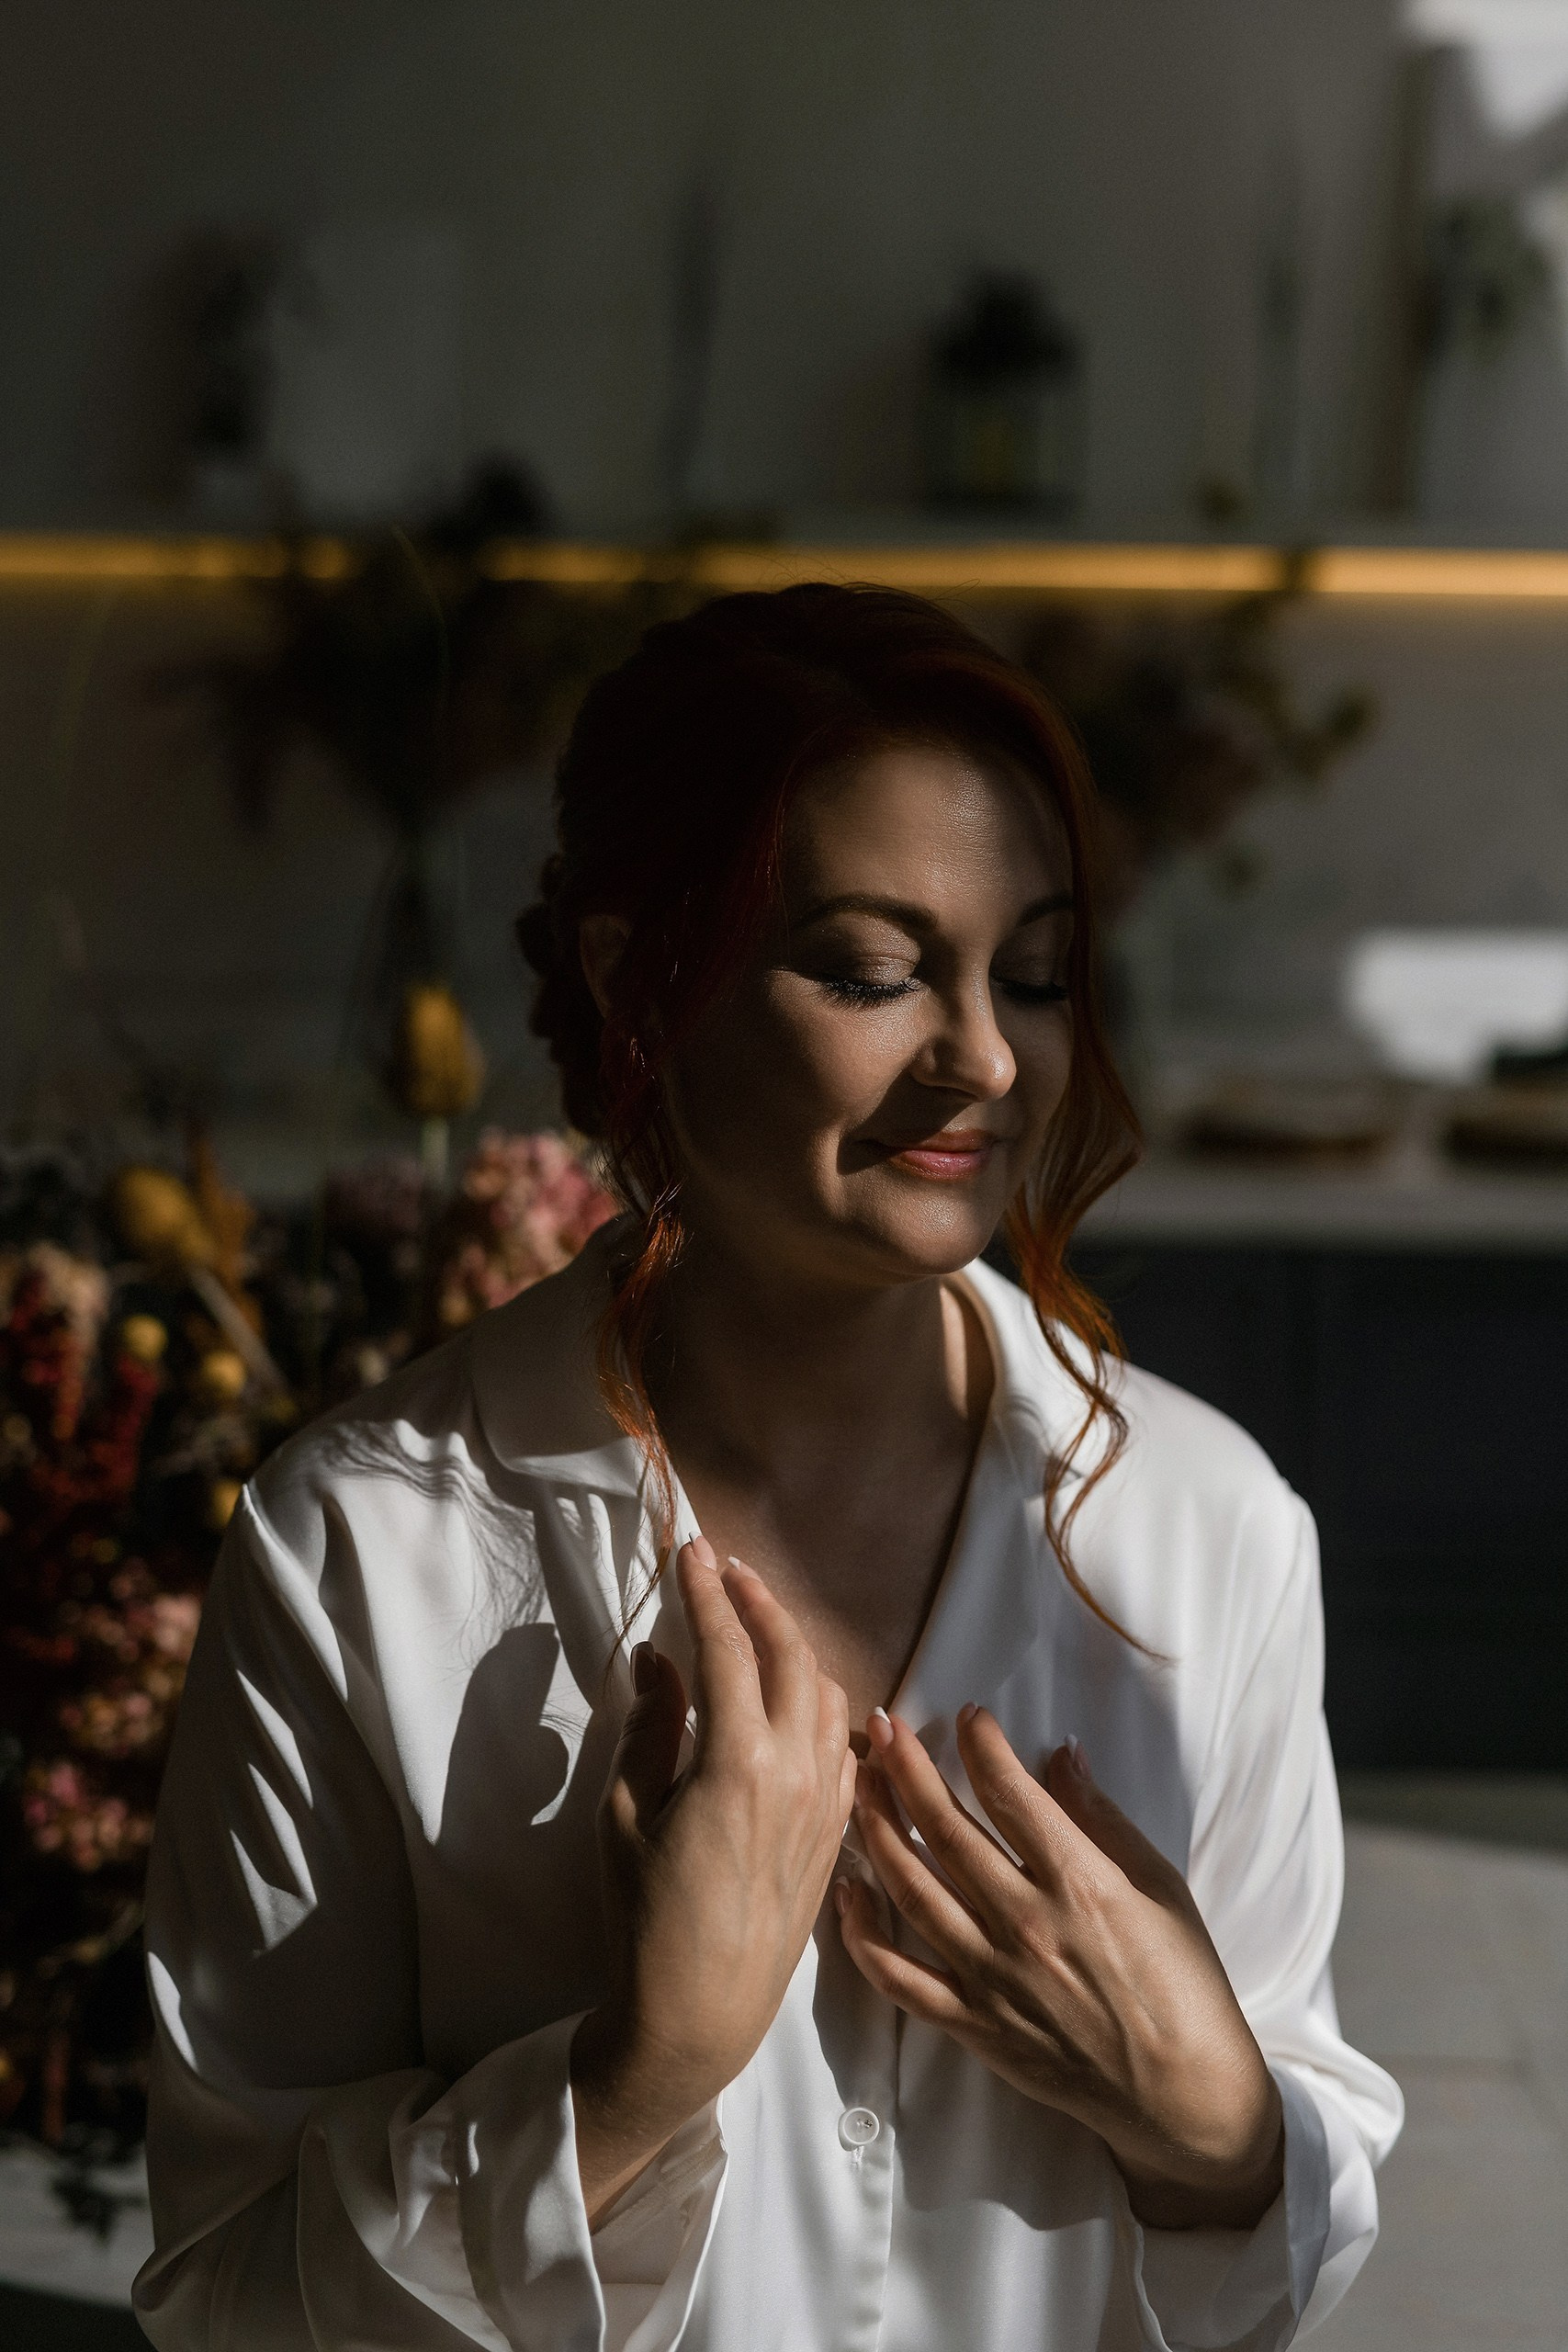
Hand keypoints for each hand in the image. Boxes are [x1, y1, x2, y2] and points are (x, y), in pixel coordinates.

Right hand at [571, 1538, 855, 2225]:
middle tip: (726, 1570)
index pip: (726, 1647)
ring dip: (792, 1647)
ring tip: (758, 1625)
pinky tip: (796, 1700)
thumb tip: (658, 1657)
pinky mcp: (836, 1831)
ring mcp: (825, 1801)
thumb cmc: (644, 1919)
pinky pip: (841, 1744)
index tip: (690, 1549)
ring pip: (826, 1693)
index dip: (706, 1591)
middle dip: (757, 1602)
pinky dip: (820, 1703)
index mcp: (737, 1761)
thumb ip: (648, 1727)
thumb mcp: (625, 1816)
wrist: (701, 2013)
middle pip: (788, 1655)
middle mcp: (795, 1770)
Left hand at [838, 1707, 1284, 2230]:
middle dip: (910, 1769)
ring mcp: (992, 1978)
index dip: (982, 1746)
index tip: (967, 1715)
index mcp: (1079, 1885)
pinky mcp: (973, 2026)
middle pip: (947, 1831)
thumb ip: (1103, 1820)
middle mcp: (1025, 1925)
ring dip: (878, 1830)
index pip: (1012, 1794)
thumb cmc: (1185, 1986)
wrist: (1184, 2097)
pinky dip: (865, 1935)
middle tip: (886, 1724)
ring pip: (912, 1890)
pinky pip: (901, 1978)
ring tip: (860, 1784)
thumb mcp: (1160, 1888)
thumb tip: (1061, 1755)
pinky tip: (847, 1893)